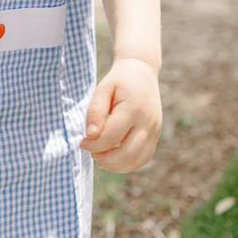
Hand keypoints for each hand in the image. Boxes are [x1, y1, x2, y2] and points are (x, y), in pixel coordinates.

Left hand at [79, 58, 162, 172]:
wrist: (142, 73)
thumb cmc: (119, 81)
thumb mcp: (103, 89)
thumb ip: (95, 112)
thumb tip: (90, 136)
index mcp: (134, 108)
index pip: (112, 137)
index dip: (94, 145)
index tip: (82, 142)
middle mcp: (148, 122)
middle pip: (126, 154)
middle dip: (104, 158)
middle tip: (91, 151)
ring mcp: (155, 131)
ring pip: (136, 160)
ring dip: (115, 165)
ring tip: (100, 155)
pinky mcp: (156, 137)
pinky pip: (143, 159)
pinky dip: (127, 164)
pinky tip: (113, 157)